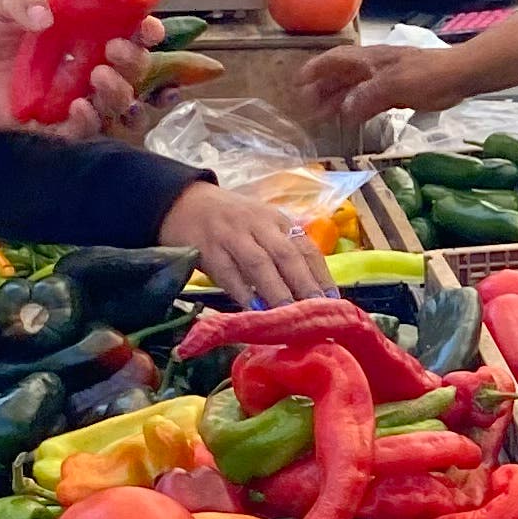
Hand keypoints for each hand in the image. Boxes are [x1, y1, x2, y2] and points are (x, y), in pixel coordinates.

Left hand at [0, 0, 148, 137]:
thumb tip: (48, 16)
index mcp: (77, 30)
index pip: (124, 30)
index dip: (144, 29)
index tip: (147, 24)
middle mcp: (80, 63)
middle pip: (129, 69)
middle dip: (134, 60)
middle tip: (115, 49)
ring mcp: (66, 94)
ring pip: (114, 102)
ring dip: (117, 91)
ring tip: (99, 76)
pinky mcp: (48, 123)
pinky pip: (80, 131)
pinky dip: (87, 122)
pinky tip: (77, 107)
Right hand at [161, 182, 334, 303]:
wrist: (183, 203)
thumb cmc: (230, 222)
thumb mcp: (260, 227)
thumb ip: (281, 251)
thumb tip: (309, 292)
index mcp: (277, 221)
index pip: (306, 248)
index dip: (321, 275)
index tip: (334, 301)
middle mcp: (258, 225)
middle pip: (286, 256)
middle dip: (305, 285)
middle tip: (318, 312)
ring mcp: (232, 236)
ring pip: (259, 264)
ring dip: (276, 291)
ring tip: (289, 316)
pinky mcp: (208, 248)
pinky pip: (228, 273)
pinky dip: (243, 292)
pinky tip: (253, 310)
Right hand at [301, 38, 455, 140]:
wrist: (459, 75)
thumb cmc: (427, 74)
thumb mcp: (395, 85)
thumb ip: (367, 97)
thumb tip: (342, 111)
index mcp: (369, 59)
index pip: (335, 60)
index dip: (316, 69)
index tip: (298, 82)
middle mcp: (373, 67)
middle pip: (341, 76)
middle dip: (322, 89)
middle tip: (305, 107)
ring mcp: (385, 79)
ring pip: (354, 89)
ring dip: (337, 100)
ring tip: (320, 117)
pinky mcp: (397, 92)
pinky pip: (369, 100)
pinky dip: (357, 109)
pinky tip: (350, 120)